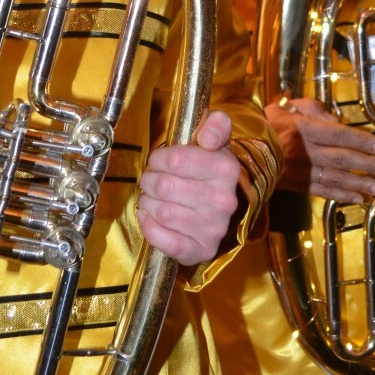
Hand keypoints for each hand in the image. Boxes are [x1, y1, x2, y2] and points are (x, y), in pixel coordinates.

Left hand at [136, 111, 240, 265]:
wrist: (216, 209)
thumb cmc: (208, 169)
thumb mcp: (216, 140)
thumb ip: (216, 124)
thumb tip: (208, 137)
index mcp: (227, 169)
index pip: (176, 159)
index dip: (159, 158)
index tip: (159, 160)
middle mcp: (224, 201)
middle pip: (165, 186)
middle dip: (149, 180)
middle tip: (151, 179)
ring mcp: (214, 229)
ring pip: (161, 212)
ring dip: (148, 202)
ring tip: (152, 197)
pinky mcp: (202, 250)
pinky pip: (164, 240)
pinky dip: (149, 227)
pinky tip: (150, 217)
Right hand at [266, 96, 374, 203]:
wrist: (243, 147)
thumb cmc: (270, 122)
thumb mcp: (291, 106)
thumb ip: (316, 110)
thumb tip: (338, 122)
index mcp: (302, 129)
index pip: (338, 135)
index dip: (360, 141)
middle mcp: (303, 151)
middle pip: (341, 159)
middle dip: (367, 166)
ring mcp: (299, 171)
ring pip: (334, 178)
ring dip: (359, 185)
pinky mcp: (296, 185)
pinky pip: (322, 191)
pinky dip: (341, 195)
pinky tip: (358, 198)